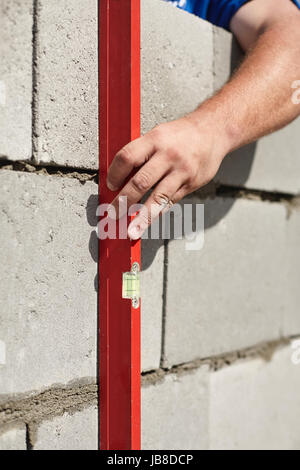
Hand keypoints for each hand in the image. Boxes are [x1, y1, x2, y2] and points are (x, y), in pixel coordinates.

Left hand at [107, 112, 227, 238]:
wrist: (213, 131)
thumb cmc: (180, 135)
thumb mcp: (158, 134)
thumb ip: (141, 154)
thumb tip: (120, 179)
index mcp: (155, 139)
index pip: (127, 157)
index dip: (115, 174)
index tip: (110, 186)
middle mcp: (168, 155)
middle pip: (141, 182)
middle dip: (124, 201)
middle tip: (113, 214)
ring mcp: (181, 171)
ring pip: (158, 198)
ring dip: (142, 218)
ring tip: (131, 232)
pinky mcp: (191, 183)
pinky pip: (171, 202)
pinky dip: (157, 213)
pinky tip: (148, 222)